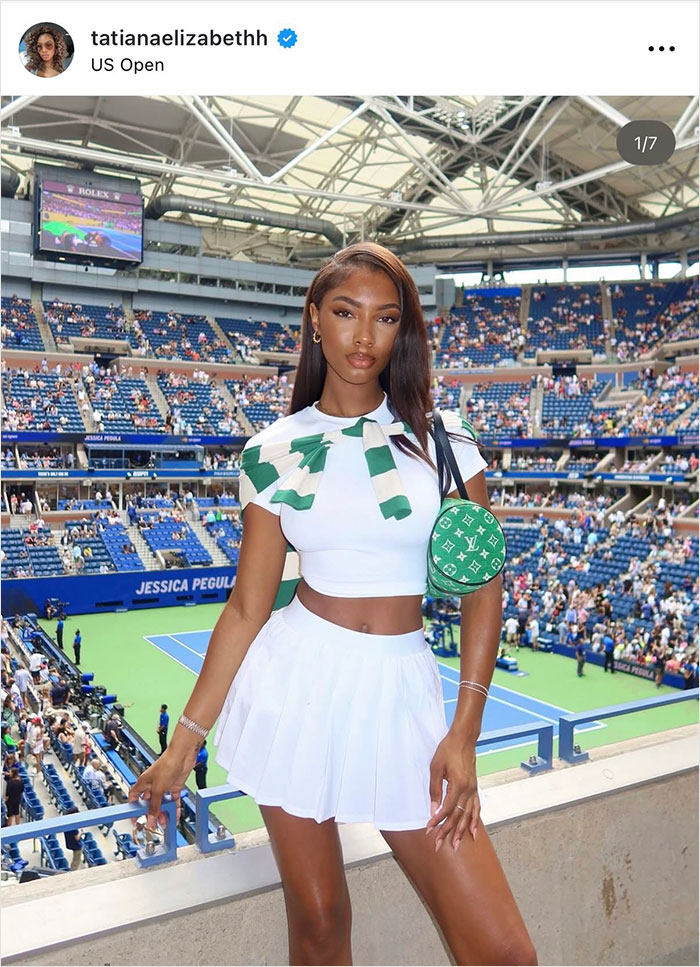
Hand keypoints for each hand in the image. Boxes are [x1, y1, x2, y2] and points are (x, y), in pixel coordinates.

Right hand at [127, 744, 197, 828]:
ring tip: (165, 823)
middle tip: (152, 824)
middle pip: (149, 803)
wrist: (183, 755)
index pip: (134, 797)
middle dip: (151, 814)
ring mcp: (164, 786)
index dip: (133, 807)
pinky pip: (173, 800)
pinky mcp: (174, 786)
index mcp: (144, 782)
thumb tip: (150, 818)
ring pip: (161, 803)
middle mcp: (153, 785)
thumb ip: (154, 805)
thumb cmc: (167, 764)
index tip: (135, 818)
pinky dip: (174, 808)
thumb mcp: (158, 788)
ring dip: (163, 813)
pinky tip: (175, 816)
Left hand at [425, 731, 479, 852]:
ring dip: (461, 831)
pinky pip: (476, 808)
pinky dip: (475, 821)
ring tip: (456, 845)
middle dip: (447, 832)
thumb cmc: (447, 750)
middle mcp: (469, 790)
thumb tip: (433, 809)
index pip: (447, 809)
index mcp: (458, 785)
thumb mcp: (436, 767)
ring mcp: (473, 789)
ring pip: (468, 815)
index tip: (429, 830)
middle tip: (439, 846)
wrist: (463, 738)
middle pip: (457, 816)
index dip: (438, 821)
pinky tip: (473, 832)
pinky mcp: (475, 787)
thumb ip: (434, 789)